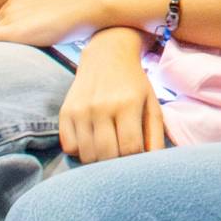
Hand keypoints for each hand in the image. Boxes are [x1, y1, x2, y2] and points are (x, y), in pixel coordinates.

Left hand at [0, 0, 142, 50]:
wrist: (94, 2)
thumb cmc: (86, 12)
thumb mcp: (59, 13)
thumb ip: (45, 23)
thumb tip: (44, 37)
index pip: (4, 20)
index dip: (5, 35)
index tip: (6, 49)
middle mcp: (12, 4)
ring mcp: (12, 15)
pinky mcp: (15, 30)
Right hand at [56, 33, 163, 163]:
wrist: (106, 55)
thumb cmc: (134, 85)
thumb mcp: (151, 104)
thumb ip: (156, 135)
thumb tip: (154, 164)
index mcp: (127, 104)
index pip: (130, 148)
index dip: (135, 160)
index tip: (137, 155)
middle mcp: (101, 107)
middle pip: (107, 155)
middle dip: (117, 163)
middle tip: (122, 155)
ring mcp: (80, 110)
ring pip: (87, 155)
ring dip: (99, 159)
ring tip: (108, 149)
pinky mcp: (65, 112)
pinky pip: (69, 148)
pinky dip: (80, 151)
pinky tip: (91, 141)